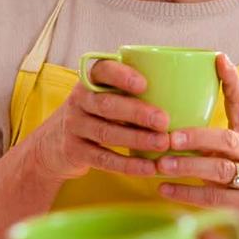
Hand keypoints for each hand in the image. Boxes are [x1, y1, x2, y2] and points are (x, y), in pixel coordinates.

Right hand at [30, 60, 170, 180]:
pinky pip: (104, 159)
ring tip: (163, 143)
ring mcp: (74, 126)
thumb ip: (131, 90)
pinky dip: (128, 164)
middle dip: (138, 112)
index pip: (102, 70)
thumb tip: (185, 89)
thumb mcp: (104, 95)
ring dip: (137, 138)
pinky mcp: (75, 151)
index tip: (144, 84)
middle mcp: (79, 100)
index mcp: (90, 81)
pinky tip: (148, 168)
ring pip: (107, 132)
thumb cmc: (95, 114)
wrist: (53, 144)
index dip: (122, 76)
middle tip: (164, 120)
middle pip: (107, 104)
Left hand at [156, 54, 238, 238]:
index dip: (232, 81)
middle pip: (228, 141)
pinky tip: (164, 190)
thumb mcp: (235, 154)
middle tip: (169, 137)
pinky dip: (186, 194)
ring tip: (161, 164)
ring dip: (188, 167)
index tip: (219, 58)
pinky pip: (214, 200)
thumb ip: (212, 139)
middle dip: (197, 137)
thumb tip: (168, 118)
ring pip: (221, 171)